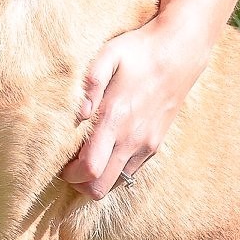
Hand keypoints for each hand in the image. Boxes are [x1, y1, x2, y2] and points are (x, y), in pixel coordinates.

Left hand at [61, 24, 196, 199]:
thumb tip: (78, 113)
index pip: (89, 168)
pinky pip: (130, 172)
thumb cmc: (138, 51)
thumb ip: (90, 83)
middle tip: (69, 164)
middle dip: (80, 183)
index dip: (69, 174)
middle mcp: (132, 138)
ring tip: (87, 155)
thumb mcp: (109, 55)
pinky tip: (107, 148)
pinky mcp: (155, 145)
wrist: (179, 53)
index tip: (60, 161)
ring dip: (97, 177)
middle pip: (100, 188)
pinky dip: (114, 169)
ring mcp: (146, 145)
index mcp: (115, 118)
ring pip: (115, 183)